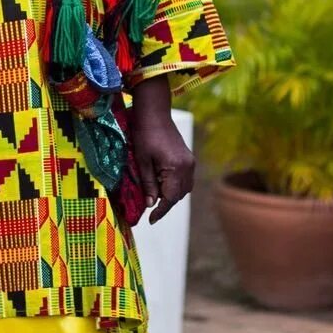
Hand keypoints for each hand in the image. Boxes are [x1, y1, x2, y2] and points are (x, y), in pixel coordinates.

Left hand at [130, 77, 195, 224]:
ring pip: (184, 188)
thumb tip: (150, 204)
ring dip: (170, 193)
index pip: (170, 198)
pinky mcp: (189, 158)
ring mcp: (190, 162)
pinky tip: (161, 180)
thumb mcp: (142, 161)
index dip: (161, 211)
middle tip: (149, 202)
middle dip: (165, 201)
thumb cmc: (144, 134)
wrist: (155, 112)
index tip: (151, 220)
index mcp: (176, 168)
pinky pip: (185, 179)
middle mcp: (188, 167)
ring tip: (154, 190)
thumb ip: (148, 184)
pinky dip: (175, 184)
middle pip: (179, 195)